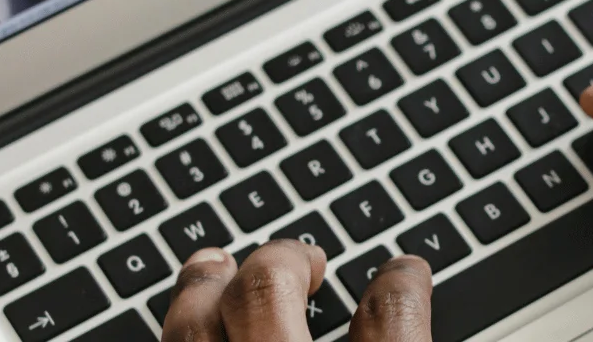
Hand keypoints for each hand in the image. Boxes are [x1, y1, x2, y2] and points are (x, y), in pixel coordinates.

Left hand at [161, 241, 431, 340]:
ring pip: (193, 326)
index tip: (403, 273)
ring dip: (201, 288)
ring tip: (212, 266)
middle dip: (282, 260)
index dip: (401, 284)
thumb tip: (410, 312)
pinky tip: (189, 324)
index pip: (392, 314)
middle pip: (266, 291)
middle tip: (303, 259)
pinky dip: (182, 335)